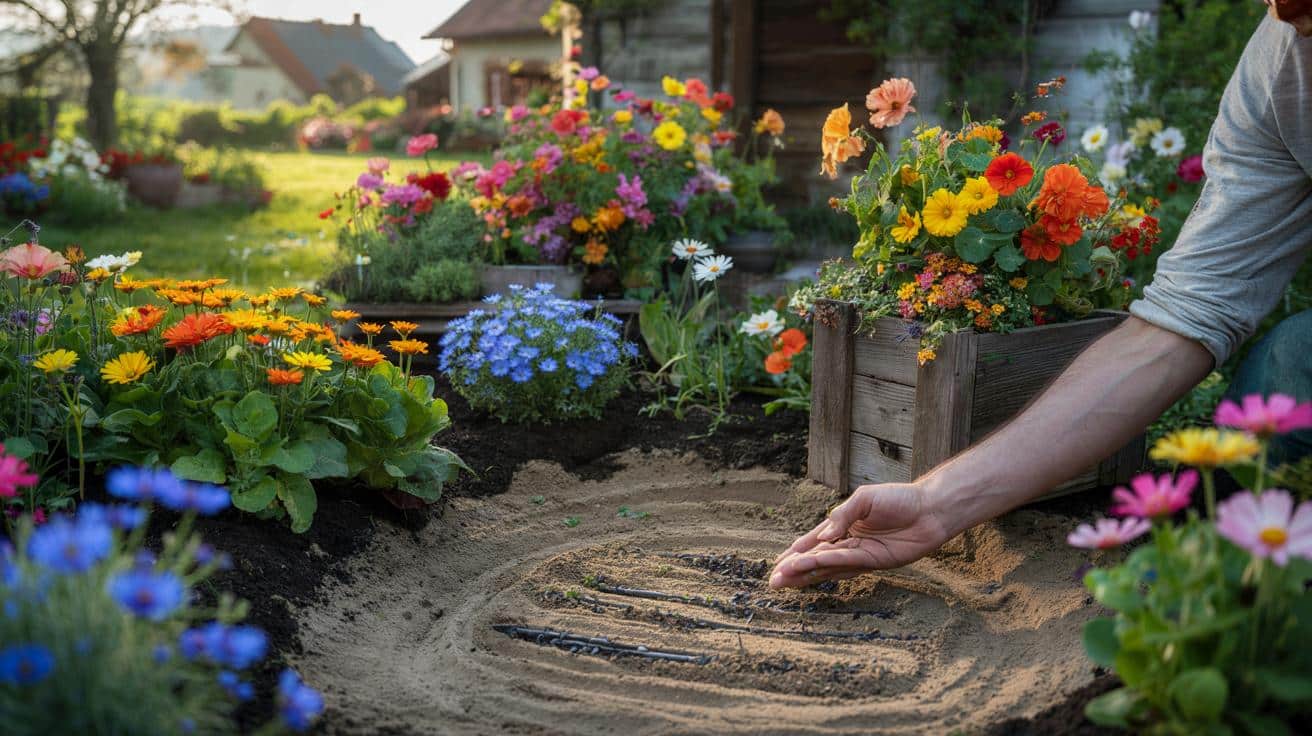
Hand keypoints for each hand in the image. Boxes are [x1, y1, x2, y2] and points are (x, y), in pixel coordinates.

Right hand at [769, 483, 951, 588]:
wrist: (929, 508)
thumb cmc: (899, 499)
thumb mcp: (864, 499)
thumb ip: (841, 516)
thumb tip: (822, 536)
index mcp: (843, 526)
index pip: (813, 543)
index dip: (795, 554)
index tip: (777, 564)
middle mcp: (849, 543)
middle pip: (816, 559)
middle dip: (794, 570)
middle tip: (773, 581)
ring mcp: (861, 554)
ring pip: (827, 566)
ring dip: (806, 573)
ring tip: (785, 579)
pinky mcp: (875, 561)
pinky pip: (847, 563)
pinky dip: (828, 565)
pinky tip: (811, 568)